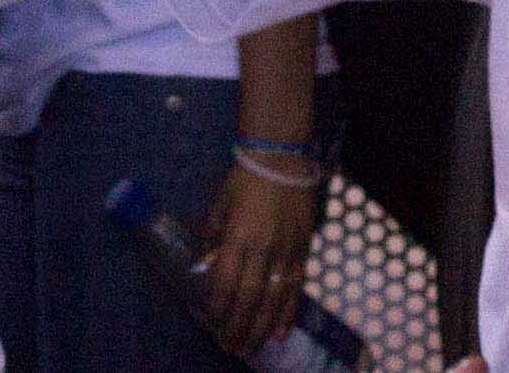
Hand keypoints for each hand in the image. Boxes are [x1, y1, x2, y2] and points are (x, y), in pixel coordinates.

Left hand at [199, 154, 322, 356]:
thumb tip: (206, 261)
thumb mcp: (221, 202)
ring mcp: (286, 253)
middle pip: (250, 297)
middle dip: (240, 326)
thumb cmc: (246, 178)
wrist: (283, 160)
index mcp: (239, 235)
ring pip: (274, 299)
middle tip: (231, 348)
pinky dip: (288, 313)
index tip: (214, 323)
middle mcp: (263, 249)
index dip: (220, 304)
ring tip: (253, 348)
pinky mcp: (302, 252)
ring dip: (262, 328)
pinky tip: (281, 332)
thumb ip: (213, 232)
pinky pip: (295, 288)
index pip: (227, 279)